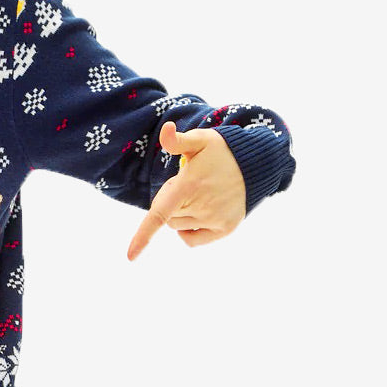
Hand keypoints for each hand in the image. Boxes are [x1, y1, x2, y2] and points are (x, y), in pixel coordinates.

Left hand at [126, 122, 245, 260]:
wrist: (257, 163)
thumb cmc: (222, 151)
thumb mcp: (200, 140)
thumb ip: (177, 140)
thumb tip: (166, 130)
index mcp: (189, 186)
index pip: (160, 215)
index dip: (143, 236)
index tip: (130, 256)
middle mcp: (202, 206)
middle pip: (166, 215)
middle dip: (169, 201)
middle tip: (186, 185)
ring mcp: (215, 219)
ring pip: (177, 226)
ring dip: (179, 213)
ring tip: (197, 194)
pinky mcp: (225, 228)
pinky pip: (193, 239)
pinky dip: (188, 230)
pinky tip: (197, 213)